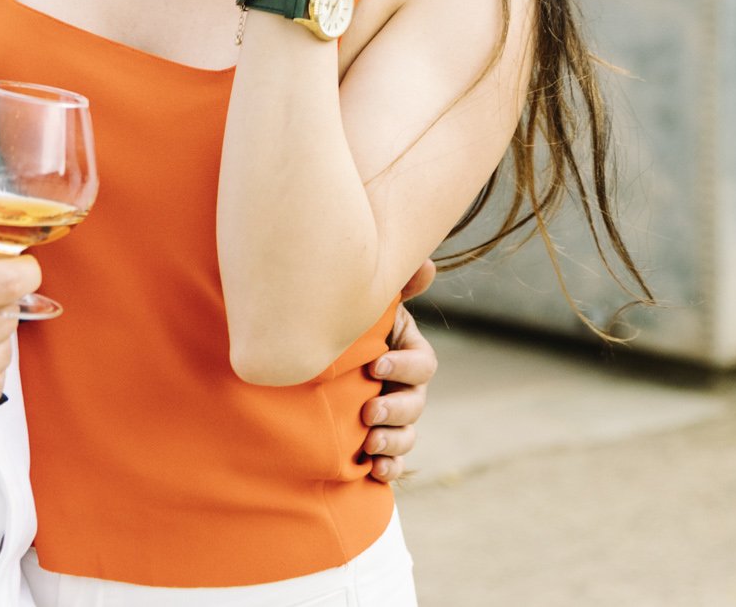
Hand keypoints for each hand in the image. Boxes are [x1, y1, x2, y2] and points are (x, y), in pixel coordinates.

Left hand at [359, 263, 437, 481]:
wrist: (310, 362)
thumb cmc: (344, 326)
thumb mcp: (366, 306)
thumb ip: (394, 287)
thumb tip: (426, 264)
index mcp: (406, 353)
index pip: (422, 364)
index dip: (403, 367)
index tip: (376, 365)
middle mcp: (405, 388)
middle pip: (416, 404)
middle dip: (395, 409)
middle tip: (368, 410)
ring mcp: (394, 418)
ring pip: (408, 436)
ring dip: (393, 441)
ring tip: (370, 444)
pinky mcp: (379, 442)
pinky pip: (394, 461)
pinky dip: (389, 467)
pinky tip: (374, 470)